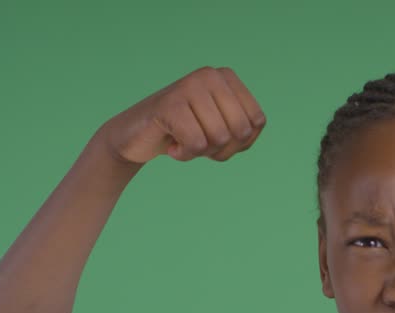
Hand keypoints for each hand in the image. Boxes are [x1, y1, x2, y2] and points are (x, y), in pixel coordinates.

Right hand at [97, 66, 266, 164]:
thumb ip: (246, 131)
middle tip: (200, 143)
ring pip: (220, 138)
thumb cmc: (184, 134)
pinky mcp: (169, 104)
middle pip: (241, 130)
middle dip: (223, 149)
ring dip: (202, 152)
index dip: (241, 142)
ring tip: (184, 141)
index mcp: (226, 77)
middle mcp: (210, 74)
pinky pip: (197, 143)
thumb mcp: (223, 131)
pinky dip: (185, 155)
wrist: (136, 137)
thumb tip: (247, 131)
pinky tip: (172, 147)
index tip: (216, 138)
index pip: (257, 121)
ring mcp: (189, 85)